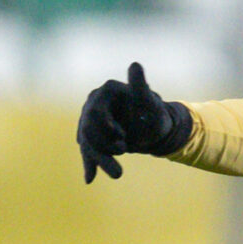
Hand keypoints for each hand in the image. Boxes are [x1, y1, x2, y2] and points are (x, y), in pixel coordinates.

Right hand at [77, 62, 189, 182]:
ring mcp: (91, 121)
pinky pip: (88, 151)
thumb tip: (135, 64)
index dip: (105, 126)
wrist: (155, 130)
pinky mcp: (93, 136)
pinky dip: (90, 165)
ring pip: (87, 142)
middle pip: (88, 127)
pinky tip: (90, 179)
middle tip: (124, 150)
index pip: (95, 110)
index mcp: (106, 92)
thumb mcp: (149, 103)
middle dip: (103, 144)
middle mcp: (94, 104)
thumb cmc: (154, 113)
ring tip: (118, 173)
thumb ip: (140, 86)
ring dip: (100, 158)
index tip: (121, 136)